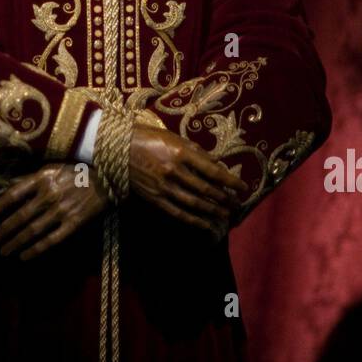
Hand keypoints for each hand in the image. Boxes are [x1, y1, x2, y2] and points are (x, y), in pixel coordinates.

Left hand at [0, 162, 107, 260]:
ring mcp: (61, 210)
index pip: (9, 197)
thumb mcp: (50, 168)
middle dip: (0, 232)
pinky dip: (35, 250)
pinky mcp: (74, 223)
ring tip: (2, 251)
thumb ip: (28, 180)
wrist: (109, 176)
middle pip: (17, 218)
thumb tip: (3, 190)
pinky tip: (24, 255)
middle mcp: (48, 195)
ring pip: (31, 231)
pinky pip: (51, 240)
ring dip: (14, 242)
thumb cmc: (76, 170)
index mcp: (40, 178)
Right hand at [128, 123, 248, 232]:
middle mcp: (174, 170)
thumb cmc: (149, 138)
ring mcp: (163, 186)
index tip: (243, 187)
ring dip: (213, 211)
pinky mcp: (154, 197)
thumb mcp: (174, 137)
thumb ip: (196, 151)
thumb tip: (217, 165)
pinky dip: (193, 220)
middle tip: (238, 204)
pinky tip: (205, 224)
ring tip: (226, 216)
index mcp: (181, 152)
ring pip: (194, 203)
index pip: (212, 171)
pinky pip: (177, 212)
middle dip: (225, 199)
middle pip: (206, 189)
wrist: (117, 147)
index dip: (230, 181)